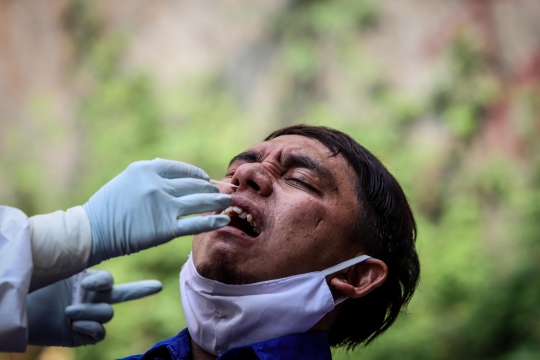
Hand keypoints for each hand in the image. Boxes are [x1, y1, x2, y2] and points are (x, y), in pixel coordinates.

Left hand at [27, 270, 161, 346]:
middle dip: (142, 290)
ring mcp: (88, 317)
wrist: (19, 309)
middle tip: (158, 286)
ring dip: (90, 311)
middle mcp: (90, 298)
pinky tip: (74, 324)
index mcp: (85, 281)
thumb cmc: (36, 288)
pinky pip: (100, 332)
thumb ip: (80, 268)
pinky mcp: (82, 336)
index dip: (103, 282)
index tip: (86, 284)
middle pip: (124, 294)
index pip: (109, 280)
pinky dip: (89, 327)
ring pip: (108, 313)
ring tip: (69, 311)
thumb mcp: (58, 273)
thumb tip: (93, 264)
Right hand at [83, 158, 230, 265]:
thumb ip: (151, 176)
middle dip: (210, 188)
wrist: (90, 232)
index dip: (197, 174)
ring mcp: (163, 206)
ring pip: (199, 201)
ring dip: (217, 201)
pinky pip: (196, 223)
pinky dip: (212, 221)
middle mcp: (157, 184)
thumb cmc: (107, 208)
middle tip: (221, 191)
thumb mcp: (126, 180)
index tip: (205, 179)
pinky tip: (223, 220)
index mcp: (147, 169)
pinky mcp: (166, 228)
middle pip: (194, 184)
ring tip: (227, 202)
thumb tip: (177, 177)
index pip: (181, 169)